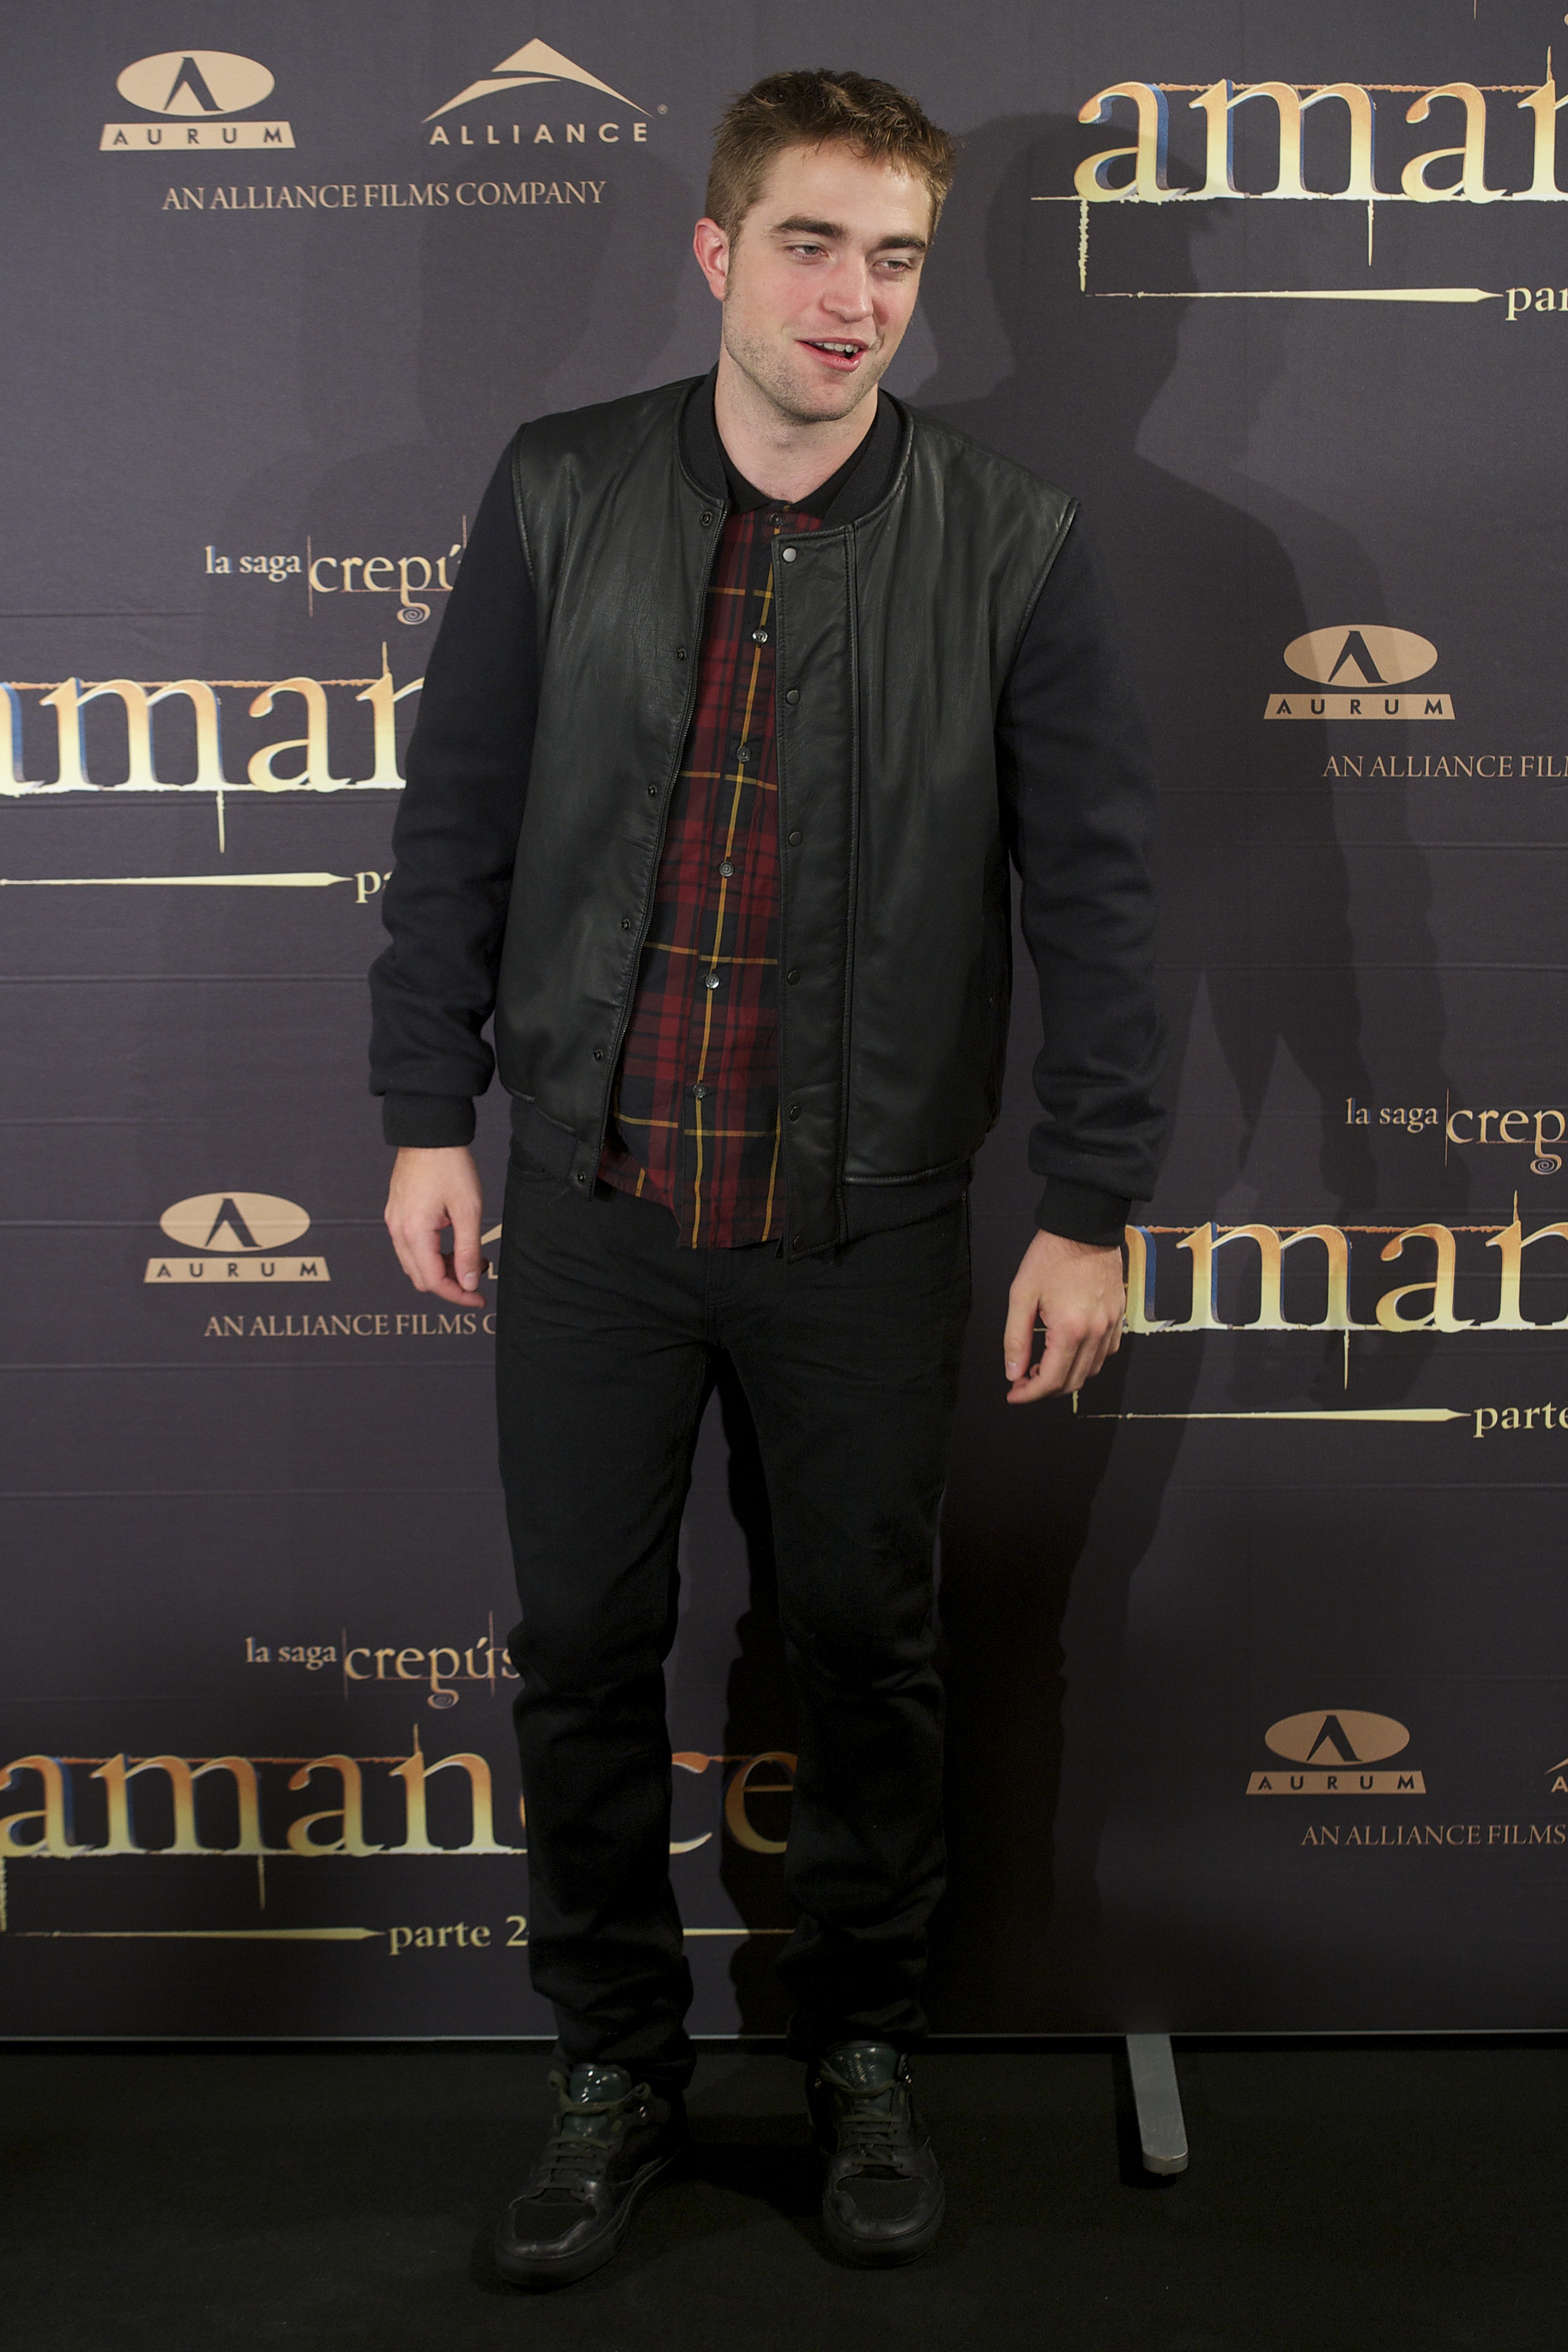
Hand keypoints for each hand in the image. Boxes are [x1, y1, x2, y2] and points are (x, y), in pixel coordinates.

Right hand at [384, 1146, 483, 1304]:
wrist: (429, 1133)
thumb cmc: (450, 1165)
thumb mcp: (468, 1210)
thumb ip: (468, 1251)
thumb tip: (469, 1283)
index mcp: (414, 1232)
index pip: (433, 1281)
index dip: (457, 1295)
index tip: (478, 1299)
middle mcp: (398, 1230)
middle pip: (421, 1278)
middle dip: (450, 1283)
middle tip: (478, 1275)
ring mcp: (394, 1222)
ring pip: (415, 1264)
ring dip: (442, 1268)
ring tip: (471, 1257)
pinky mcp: (397, 1213)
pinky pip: (411, 1246)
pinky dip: (432, 1253)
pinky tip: (454, 1243)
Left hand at [1002, 1228, 1125, 1403]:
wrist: (1084, 1228)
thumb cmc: (1050, 1257)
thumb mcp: (1022, 1295)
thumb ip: (1016, 1339)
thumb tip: (1014, 1374)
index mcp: (1070, 1330)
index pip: (1051, 1381)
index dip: (1029, 1394)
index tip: (1013, 1393)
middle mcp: (1096, 1333)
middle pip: (1072, 1382)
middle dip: (1045, 1388)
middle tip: (1023, 1378)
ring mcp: (1111, 1326)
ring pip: (1091, 1371)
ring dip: (1066, 1376)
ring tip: (1042, 1363)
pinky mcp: (1119, 1317)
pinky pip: (1106, 1353)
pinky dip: (1086, 1361)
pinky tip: (1068, 1349)